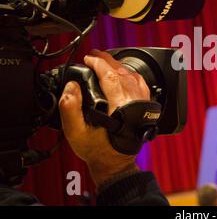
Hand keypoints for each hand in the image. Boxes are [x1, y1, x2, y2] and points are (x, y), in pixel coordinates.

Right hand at [58, 49, 150, 187]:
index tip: (88, 59)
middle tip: (95, 55)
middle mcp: (135, 101)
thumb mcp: (76, 132)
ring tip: (106, 61)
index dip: (98, 63)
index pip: (110, 76)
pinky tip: (124, 73)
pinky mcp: (145, 106)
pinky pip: (140, 84)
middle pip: (122, 72)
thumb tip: (71, 87)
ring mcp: (142, 103)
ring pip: (133, 76)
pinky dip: (131, 75)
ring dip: (119, 66)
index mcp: (120, 105)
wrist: (115, 164)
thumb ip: (70, 108)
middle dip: (108, 61)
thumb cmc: (98, 150)